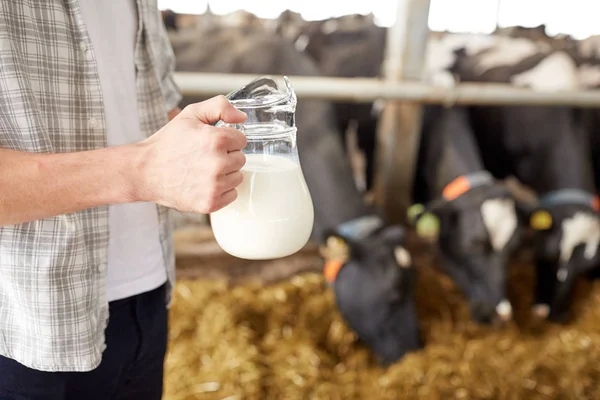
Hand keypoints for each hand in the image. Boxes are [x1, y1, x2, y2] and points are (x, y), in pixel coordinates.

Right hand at [135, 95, 246, 212]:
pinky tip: (204, 184)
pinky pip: (232, 194)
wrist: (145, 171)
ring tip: (202, 170)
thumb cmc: (168, 143)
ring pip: (237, 177)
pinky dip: (221, 190)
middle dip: (226, 156)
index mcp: (216, 140)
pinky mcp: (211, 202)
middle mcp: (218, 163)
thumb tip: (242, 117)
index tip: (212, 143)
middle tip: (204, 157)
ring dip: (225, 174)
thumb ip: (219, 107)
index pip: (242, 140)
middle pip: (241, 159)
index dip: (227, 139)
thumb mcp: (191, 114)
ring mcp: (214, 185)